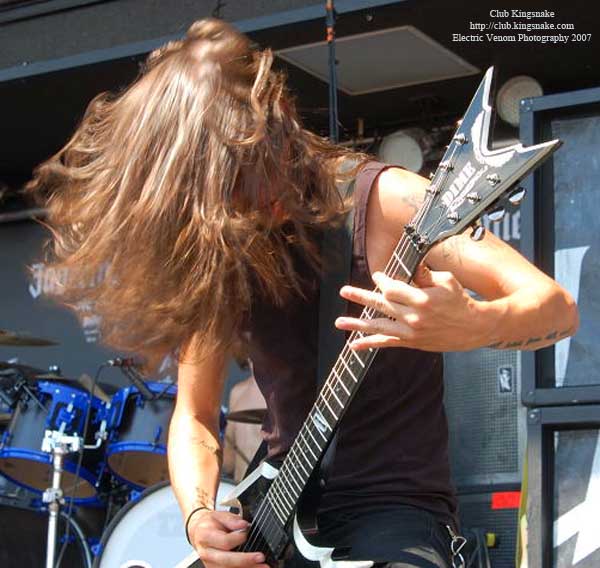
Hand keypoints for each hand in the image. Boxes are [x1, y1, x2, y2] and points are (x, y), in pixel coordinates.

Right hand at [188, 509, 268, 567]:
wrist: (198, 532)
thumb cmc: (209, 523)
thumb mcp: (218, 515)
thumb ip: (231, 519)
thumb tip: (243, 524)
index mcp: (206, 536)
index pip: (224, 541)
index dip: (238, 538)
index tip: (247, 532)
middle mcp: (206, 552)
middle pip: (226, 560)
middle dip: (245, 560)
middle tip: (260, 557)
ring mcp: (209, 563)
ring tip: (262, 566)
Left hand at [335, 265, 482, 351]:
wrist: (474, 328)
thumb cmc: (461, 301)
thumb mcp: (447, 281)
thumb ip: (425, 274)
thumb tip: (410, 267)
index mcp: (422, 299)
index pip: (393, 288)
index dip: (382, 280)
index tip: (378, 276)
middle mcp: (413, 317)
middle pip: (381, 305)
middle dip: (360, 297)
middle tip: (344, 291)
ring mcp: (411, 332)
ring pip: (378, 326)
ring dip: (356, 324)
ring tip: (339, 322)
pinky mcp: (411, 343)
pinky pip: (386, 343)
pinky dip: (369, 344)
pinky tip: (354, 345)